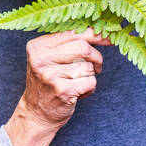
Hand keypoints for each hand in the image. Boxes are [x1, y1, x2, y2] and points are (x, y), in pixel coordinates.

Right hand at [4, 29, 109, 145]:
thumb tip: (101, 32)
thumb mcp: (49, 59)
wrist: (36, 113)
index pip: (72, 33)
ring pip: (88, 67)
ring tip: (78, 83)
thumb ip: (68, 43)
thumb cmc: (49, 82)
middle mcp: (41, 59)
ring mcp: (51, 76)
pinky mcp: (62, 91)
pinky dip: (90, 88)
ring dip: (91, 76)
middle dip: (96, 57)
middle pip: (83, 48)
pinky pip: (90, 82)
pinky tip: (78, 92)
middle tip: (97, 66)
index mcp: (37, 47)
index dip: (94, 34)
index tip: (108, 38)